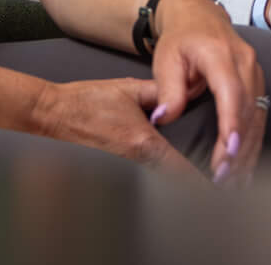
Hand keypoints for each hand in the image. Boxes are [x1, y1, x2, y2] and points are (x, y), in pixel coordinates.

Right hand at [30, 76, 202, 175]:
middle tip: (210, 174)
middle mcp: (135, 161)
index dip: (199, 178)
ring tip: (193, 172)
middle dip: (189, 181)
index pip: (180, 168)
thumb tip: (184, 93)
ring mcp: (123, 168)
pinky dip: (156, 173)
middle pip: (170, 179)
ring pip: (156, 179)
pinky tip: (164, 165)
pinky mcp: (113, 168)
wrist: (54, 114)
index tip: (216, 179)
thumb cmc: (88, 100)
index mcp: (144, 142)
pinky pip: (142, 174)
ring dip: (173, 177)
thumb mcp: (130, 89)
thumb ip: (160, 92)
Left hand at [147, 0, 268, 180]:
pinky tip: (246, 164)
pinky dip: (253, 140)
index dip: (232, 124)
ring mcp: (256, 71)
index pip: (232, 92)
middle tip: (225, 178)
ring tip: (236, 180)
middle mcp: (245, 61)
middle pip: (249, 109)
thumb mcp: (166, 60)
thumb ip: (168, 90)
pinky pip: (260, 114)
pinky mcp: (258, 82)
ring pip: (259, 115)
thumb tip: (166, 119)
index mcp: (220, 53)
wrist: (198, 17)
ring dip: (249, 149)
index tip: (229, 151)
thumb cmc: (181, 39)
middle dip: (239, 147)